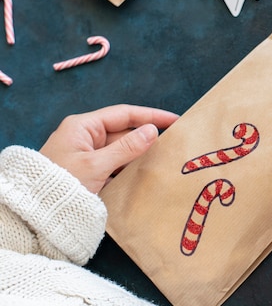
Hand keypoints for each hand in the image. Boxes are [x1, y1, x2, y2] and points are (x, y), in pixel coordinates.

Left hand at [40, 104, 178, 192]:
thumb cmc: (62, 186)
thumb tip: (152, 131)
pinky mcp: (89, 171)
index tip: (174, 120)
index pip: (123, 114)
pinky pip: (114, 164)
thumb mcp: (97, 165)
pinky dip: (129, 168)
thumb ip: (127, 147)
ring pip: (120, 149)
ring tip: (164, 158)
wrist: (36, 216)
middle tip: (173, 142)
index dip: (150, 116)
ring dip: (139, 154)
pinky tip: (144, 173)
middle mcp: (85, 136)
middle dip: (146, 137)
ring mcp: (86, 154)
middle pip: (123, 131)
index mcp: (83, 126)